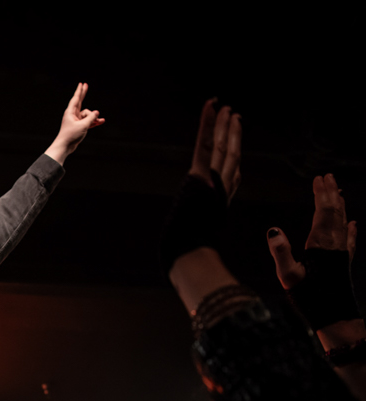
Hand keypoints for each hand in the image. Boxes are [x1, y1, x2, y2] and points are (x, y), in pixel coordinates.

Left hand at [45, 82, 104, 164]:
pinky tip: (101, 122)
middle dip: (84, 93)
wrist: (65, 146)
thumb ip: (91, 118)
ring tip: (100, 121)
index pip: (76, 98)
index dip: (79, 91)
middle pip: (80, 101)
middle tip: (86, 84)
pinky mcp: (78, 126)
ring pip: (87, 115)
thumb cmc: (71, 135)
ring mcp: (76, 120)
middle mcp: (72, 115)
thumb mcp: (83, 125)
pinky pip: (88, 121)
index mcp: (70, 112)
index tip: (81, 84)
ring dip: (94, 118)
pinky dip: (93, 122)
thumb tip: (97, 112)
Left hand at [164, 99, 244, 311]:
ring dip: (225, 127)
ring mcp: (213, 182)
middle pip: (229, 160)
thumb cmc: (188, 261)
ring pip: (222, 149)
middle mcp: (220, 192)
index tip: (236, 150)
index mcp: (218, 207)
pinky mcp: (201, 175)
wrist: (191, 258)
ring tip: (230, 110)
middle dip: (233, 139)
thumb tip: (184, 273)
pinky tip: (214, 106)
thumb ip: (194, 253)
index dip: (233, 164)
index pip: (228, 181)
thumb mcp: (192, 251)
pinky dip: (209, 123)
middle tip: (236, 120)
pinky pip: (205, 144)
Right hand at [268, 174, 356, 288]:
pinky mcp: (344, 263)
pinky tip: (353, 224)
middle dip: (331, 194)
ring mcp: (341, 253)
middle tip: (328, 177)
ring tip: (338, 193)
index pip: (323, 212)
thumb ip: (280, 252)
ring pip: (342, 223)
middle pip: (335, 213)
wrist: (335, 317)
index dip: (321, 194)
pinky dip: (350, 229)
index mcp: (321, 244)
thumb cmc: (310, 298)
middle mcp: (334, 244)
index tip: (319, 178)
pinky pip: (348, 240)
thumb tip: (273, 230)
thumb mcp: (289, 276)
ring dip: (340, 206)